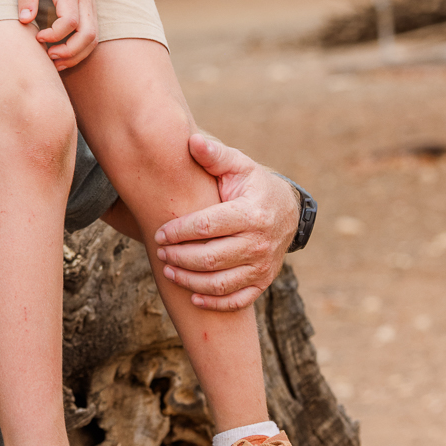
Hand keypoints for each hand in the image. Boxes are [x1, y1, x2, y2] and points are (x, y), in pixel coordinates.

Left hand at [18, 0, 97, 69]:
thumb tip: (24, 21)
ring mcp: (91, 8)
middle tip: (48, 56)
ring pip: (93, 39)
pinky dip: (79, 51)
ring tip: (54, 61)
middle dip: (70, 52)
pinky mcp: (91, 13)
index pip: (70, 21)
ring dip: (76, 55)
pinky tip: (61, 55)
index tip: (38, 37)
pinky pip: (91, 37)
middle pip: (88, 35)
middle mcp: (85, 1)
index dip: (55, 35)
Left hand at [152, 132, 300, 310]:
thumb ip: (214, 156)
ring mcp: (263, 266)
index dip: (180, 232)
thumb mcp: (237, 166)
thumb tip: (192, 141)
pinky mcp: (263, 281)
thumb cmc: (252, 185)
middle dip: (180, 257)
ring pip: (221, 283)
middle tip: (160, 252)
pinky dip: (214, 303)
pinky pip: (237, 299)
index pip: (208, 227)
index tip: (160, 232)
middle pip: (211, 258)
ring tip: (168, 271)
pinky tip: (192, 297)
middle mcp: (259, 243)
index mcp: (251, 213)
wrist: (286, 210)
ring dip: (190, 281)